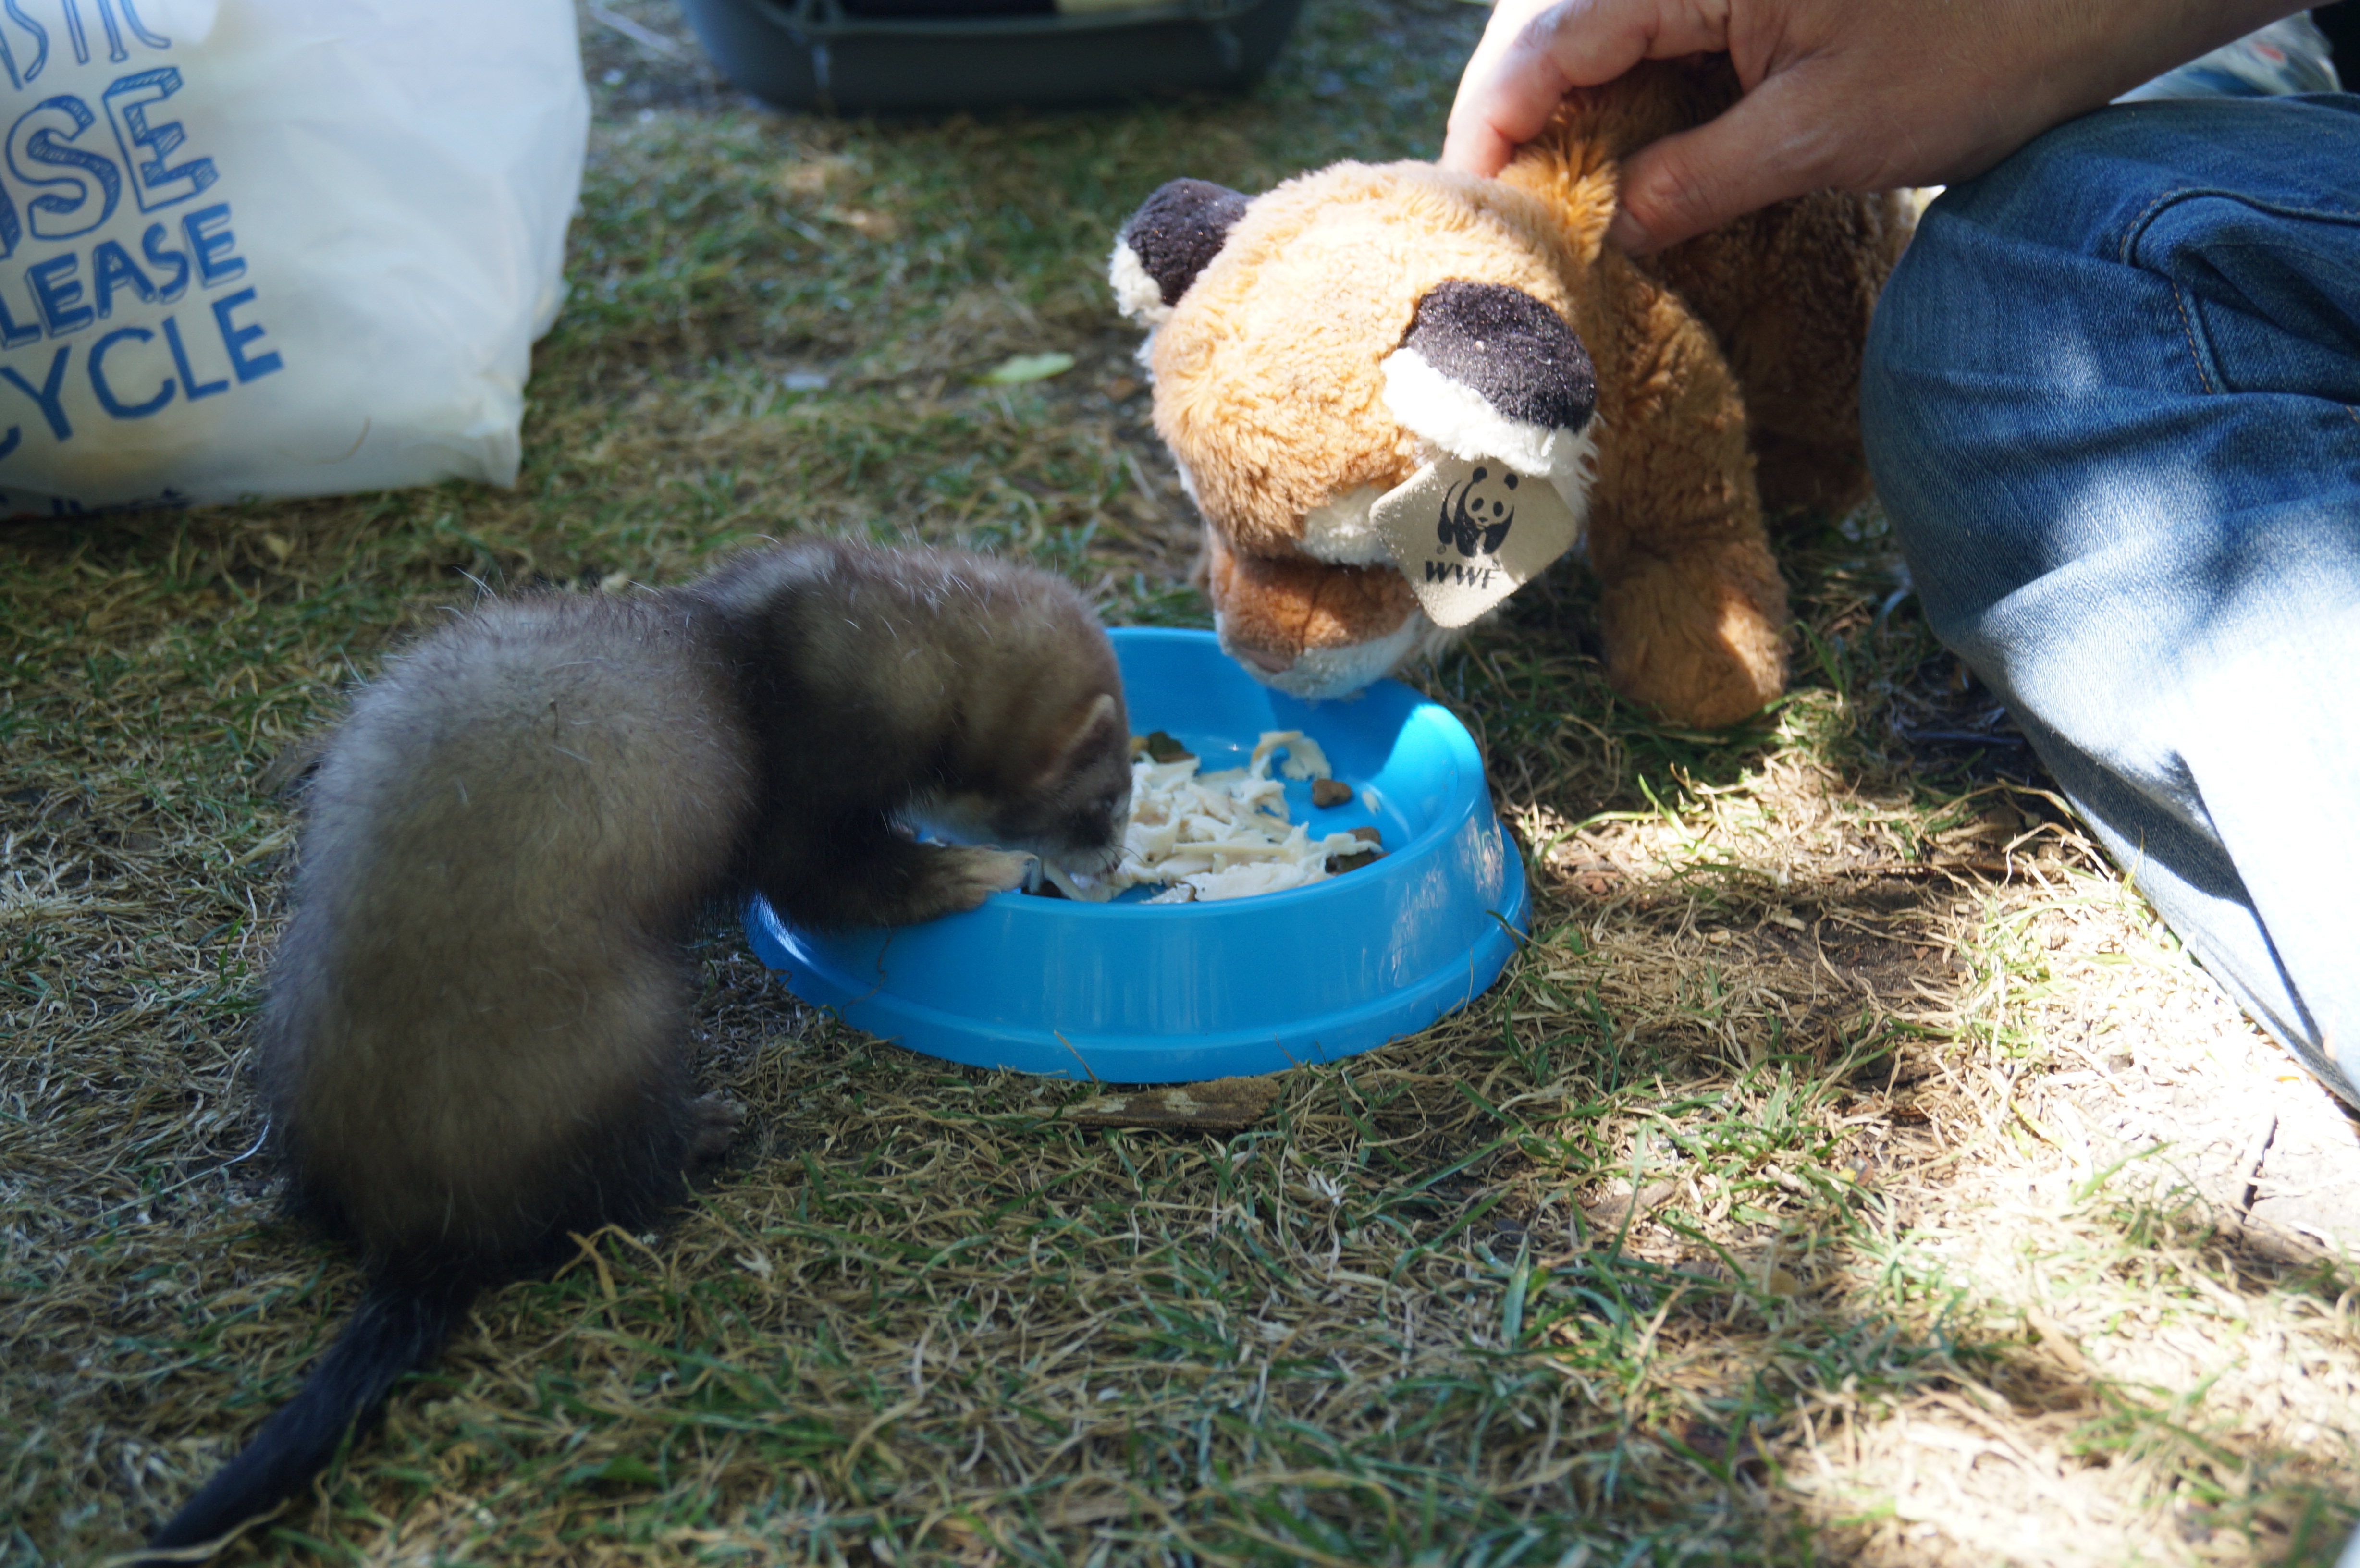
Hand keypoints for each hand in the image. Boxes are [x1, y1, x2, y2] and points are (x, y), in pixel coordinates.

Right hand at [1441, 0, 2311, 252]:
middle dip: (1521, 134)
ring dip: (1577, 123)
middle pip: (1553, 35)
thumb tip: (1610, 233)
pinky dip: (1641, 102)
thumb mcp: (1826, 137)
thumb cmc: (1984, 45)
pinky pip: (1664, 35)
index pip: (1540, 52)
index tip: (1471, 226)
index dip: (1491, 142)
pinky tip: (1641, 172)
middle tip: (1511, 234)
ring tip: (1566, 216)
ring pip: (1603, 36)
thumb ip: (1696, 180)